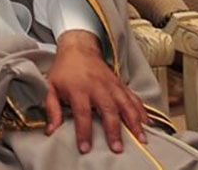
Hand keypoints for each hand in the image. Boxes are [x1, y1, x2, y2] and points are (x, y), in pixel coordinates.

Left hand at [43, 30, 147, 154]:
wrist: (78, 48)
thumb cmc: (63, 70)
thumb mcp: (51, 87)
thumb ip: (51, 108)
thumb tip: (50, 130)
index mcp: (78, 89)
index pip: (81, 113)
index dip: (83, 132)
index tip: (85, 148)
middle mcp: (97, 87)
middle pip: (108, 109)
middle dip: (113, 130)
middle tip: (118, 148)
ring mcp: (111, 85)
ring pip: (125, 103)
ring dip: (134, 122)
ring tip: (141, 139)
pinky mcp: (120, 84)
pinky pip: (133, 97)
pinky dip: (142, 110)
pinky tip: (148, 123)